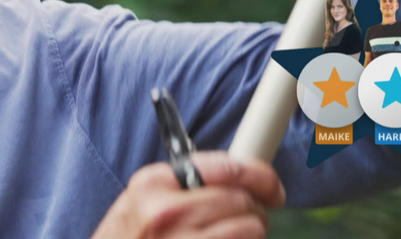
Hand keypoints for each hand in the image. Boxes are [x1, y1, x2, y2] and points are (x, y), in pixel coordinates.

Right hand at [90, 151, 284, 238]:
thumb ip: (185, 180)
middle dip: (253, 208)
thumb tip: (239, 175)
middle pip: (242, 200)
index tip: (272, 186)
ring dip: (250, 233)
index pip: (226, 168)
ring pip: (249, 229)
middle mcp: (168, 212)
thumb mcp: (143, 197)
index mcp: (154, 183)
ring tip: (229, 235)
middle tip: (248, 215)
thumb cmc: (129, 235)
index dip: (260, 175)